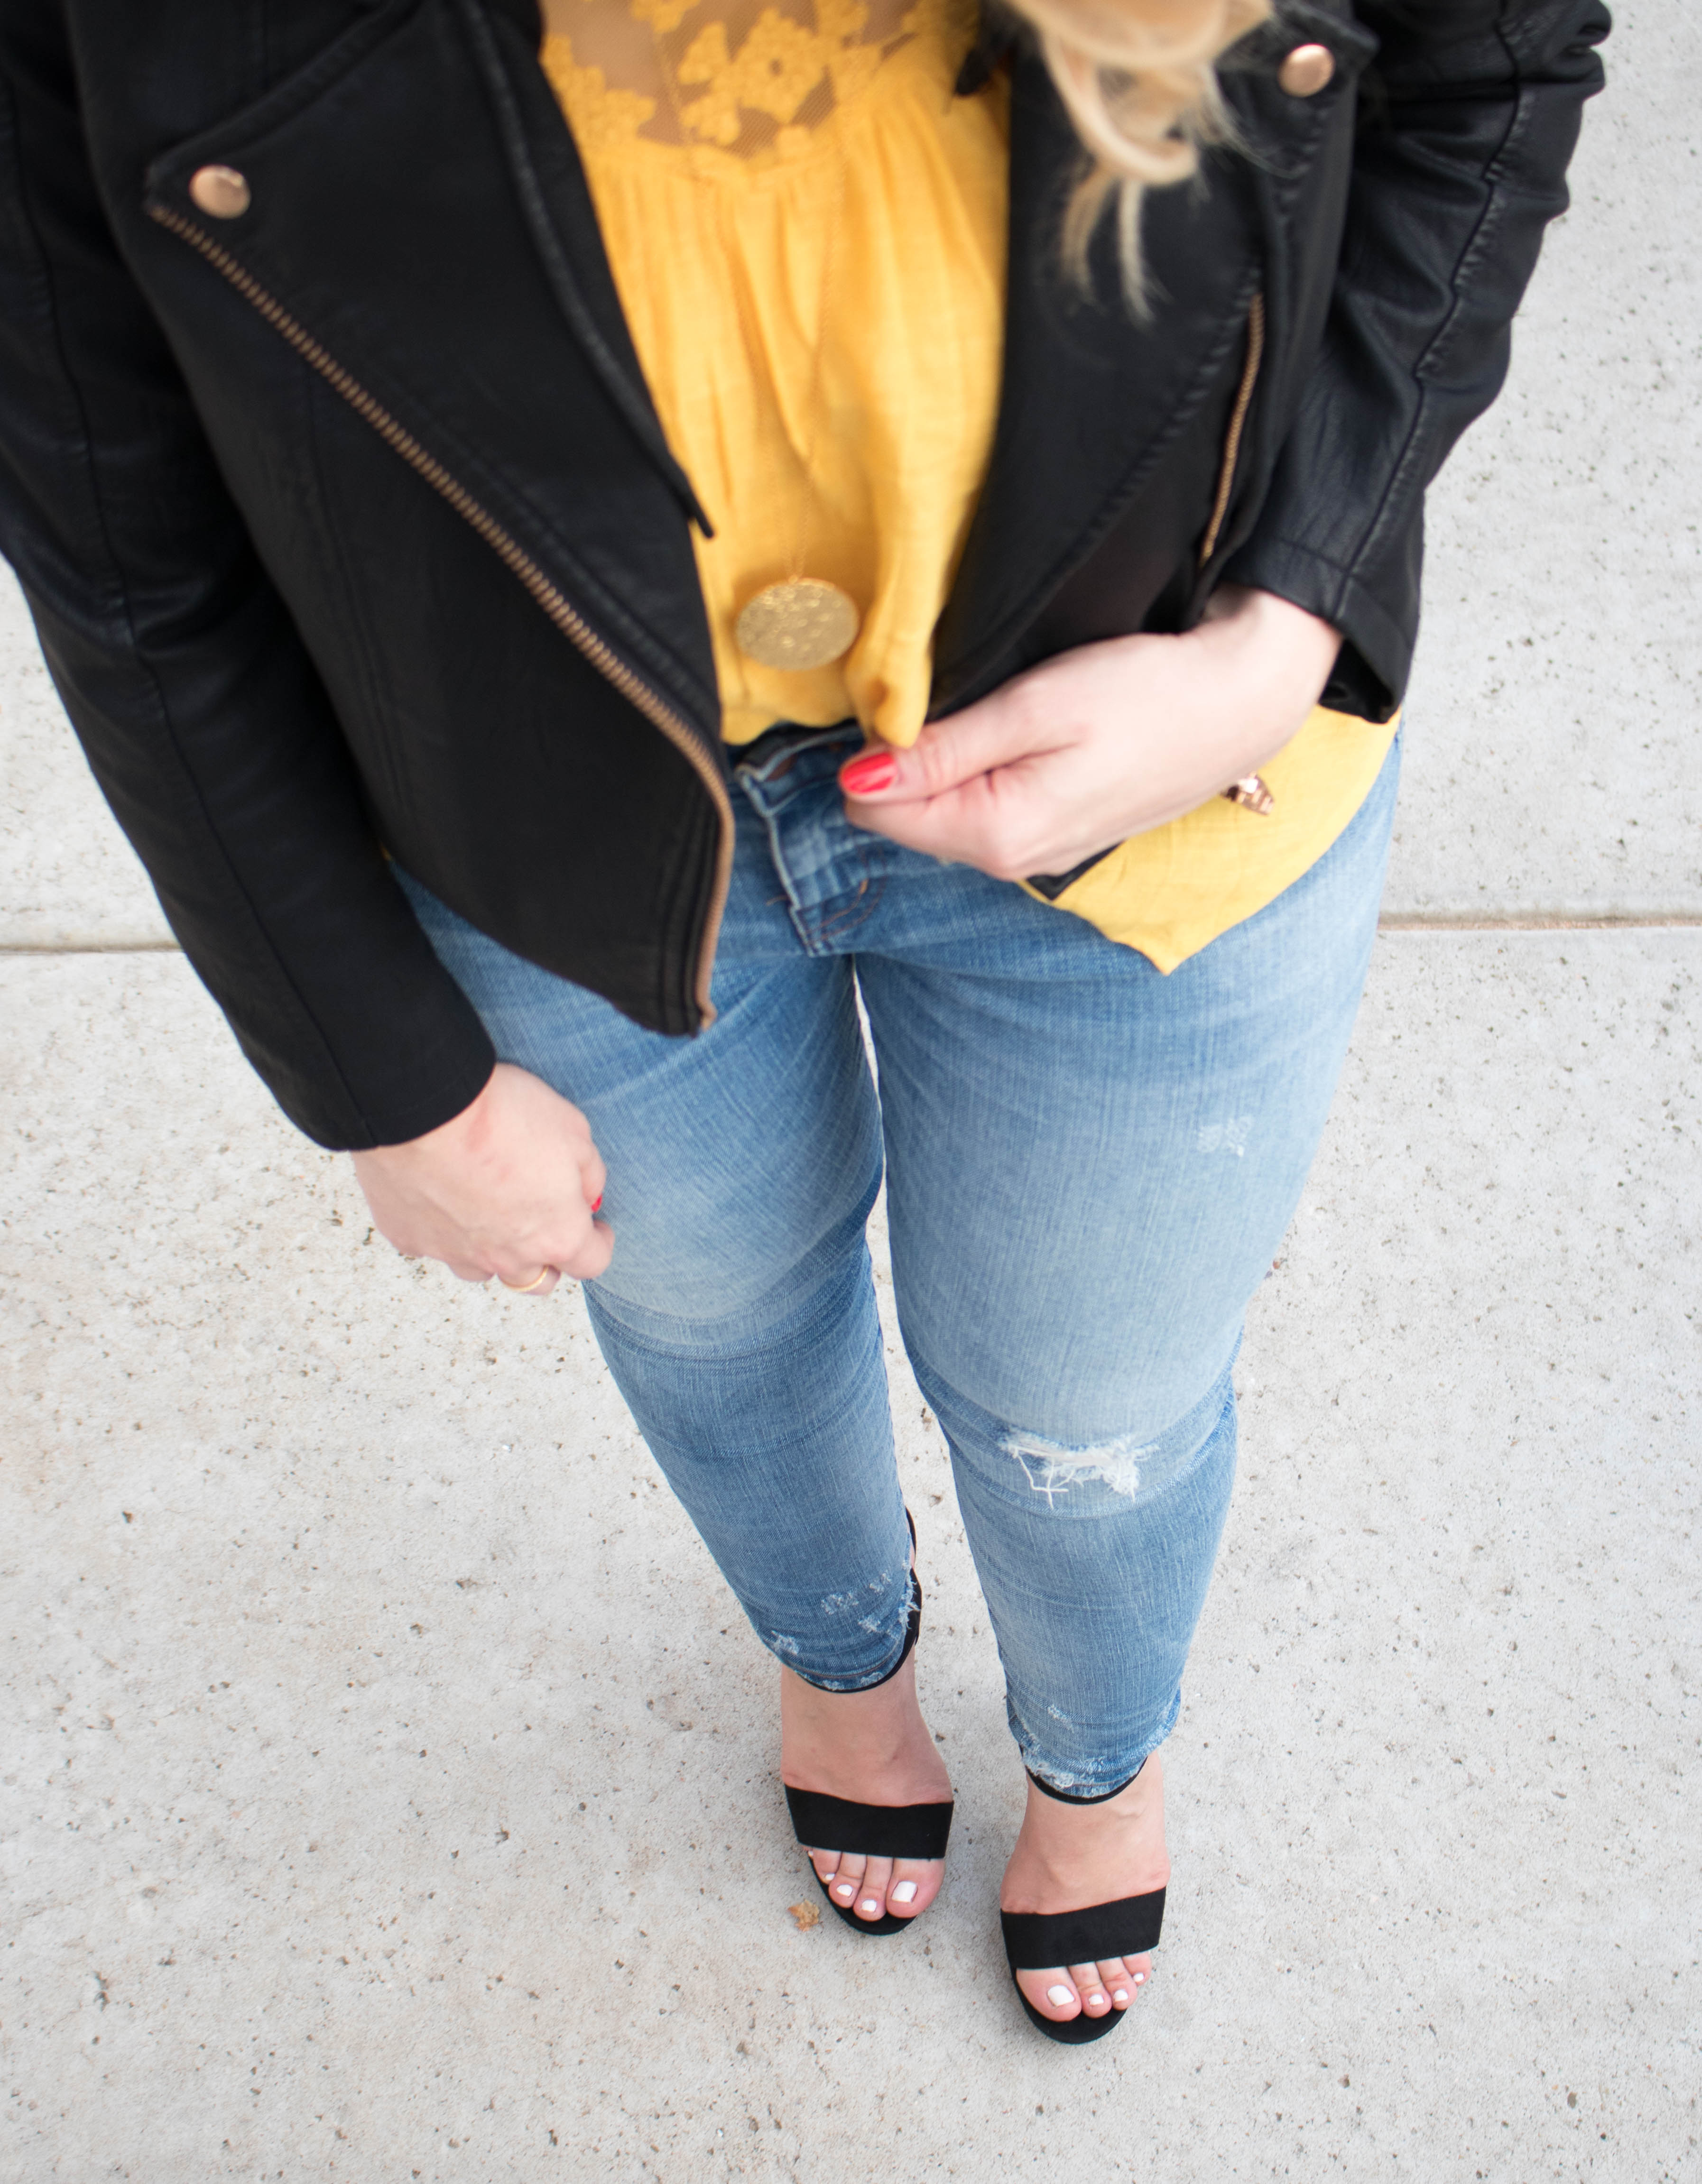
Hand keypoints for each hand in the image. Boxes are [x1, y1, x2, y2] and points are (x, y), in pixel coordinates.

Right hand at [351, 1062, 611, 1293]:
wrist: (424, 1105)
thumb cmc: (502, 1114)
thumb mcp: (574, 1130)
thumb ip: (588, 1173)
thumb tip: (587, 1194)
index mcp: (555, 1235)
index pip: (591, 1263)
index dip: (598, 1244)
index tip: (594, 1229)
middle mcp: (507, 1257)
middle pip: (538, 1280)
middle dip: (547, 1257)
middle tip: (543, 1225)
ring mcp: (456, 1253)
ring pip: (483, 1269)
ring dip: (493, 1250)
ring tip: (489, 1213)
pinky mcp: (411, 1238)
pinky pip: (433, 1246)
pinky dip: (442, 1230)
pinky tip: (441, 1198)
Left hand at [839, 587, 1340, 878]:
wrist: (1240, 705)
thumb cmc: (1146, 693)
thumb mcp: (1034, 706)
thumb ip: (943, 748)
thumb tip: (857, 777)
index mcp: (996, 834)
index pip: (871, 808)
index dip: (874, 750)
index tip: (909, 700)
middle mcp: (1009, 862)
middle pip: (904, 816)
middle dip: (907, 761)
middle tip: (956, 695)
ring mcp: (1036, 854)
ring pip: (944, 813)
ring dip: (947, 763)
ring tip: (997, 711)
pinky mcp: (1057, 836)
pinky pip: (986, 810)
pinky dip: (984, 772)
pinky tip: (1022, 734)